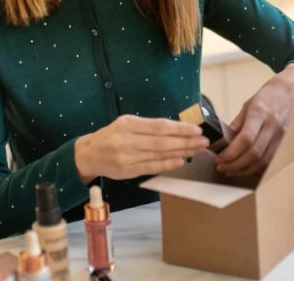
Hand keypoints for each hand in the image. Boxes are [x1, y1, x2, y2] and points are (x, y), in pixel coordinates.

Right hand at [74, 115, 208, 183]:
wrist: (89, 153)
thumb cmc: (113, 136)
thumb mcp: (127, 124)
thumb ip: (149, 127)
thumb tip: (179, 129)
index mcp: (128, 123)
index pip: (159, 126)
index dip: (179, 128)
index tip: (196, 129)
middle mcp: (126, 139)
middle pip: (161, 141)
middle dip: (185, 141)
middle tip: (203, 141)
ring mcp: (126, 156)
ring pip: (158, 154)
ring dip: (181, 153)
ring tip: (197, 150)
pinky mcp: (127, 170)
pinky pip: (151, 167)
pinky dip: (167, 165)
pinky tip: (181, 162)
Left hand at [215, 62, 293, 176]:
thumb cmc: (271, 94)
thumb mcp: (250, 103)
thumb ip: (238, 122)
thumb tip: (224, 138)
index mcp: (260, 113)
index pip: (245, 140)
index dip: (231, 153)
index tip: (219, 157)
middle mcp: (272, 126)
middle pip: (254, 154)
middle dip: (235, 164)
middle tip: (221, 166)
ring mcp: (282, 135)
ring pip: (264, 161)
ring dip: (245, 170)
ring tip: (231, 170)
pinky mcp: (287, 142)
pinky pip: (272, 160)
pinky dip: (258, 168)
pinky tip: (247, 168)